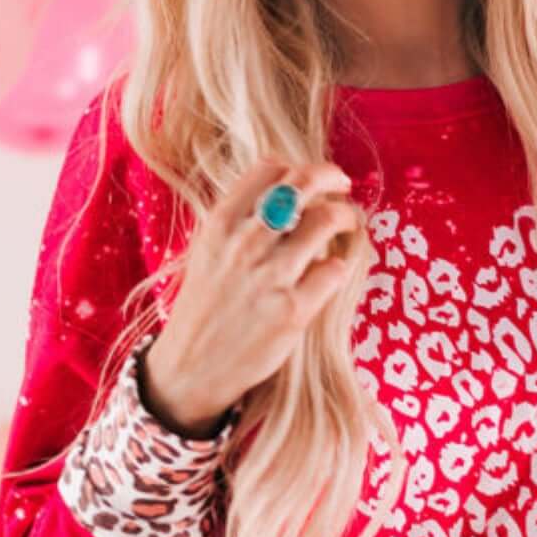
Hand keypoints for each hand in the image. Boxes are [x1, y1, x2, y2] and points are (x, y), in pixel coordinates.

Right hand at [150, 157, 360, 425]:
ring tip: (347, 228)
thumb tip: (286, 197)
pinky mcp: (292, 310)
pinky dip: (340, 265)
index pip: (271, 169)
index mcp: (221, 224)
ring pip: (327, 220)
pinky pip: (334, 270)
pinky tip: (332, 271)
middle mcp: (245, 243)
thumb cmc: (204, 308)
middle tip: (344, 189)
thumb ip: (240, 223)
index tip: (317, 182)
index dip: (302, 169)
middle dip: (333, 179)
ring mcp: (270, 276)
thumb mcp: (208, 253)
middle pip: (304, 184)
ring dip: (345, 219)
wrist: (189, 367)